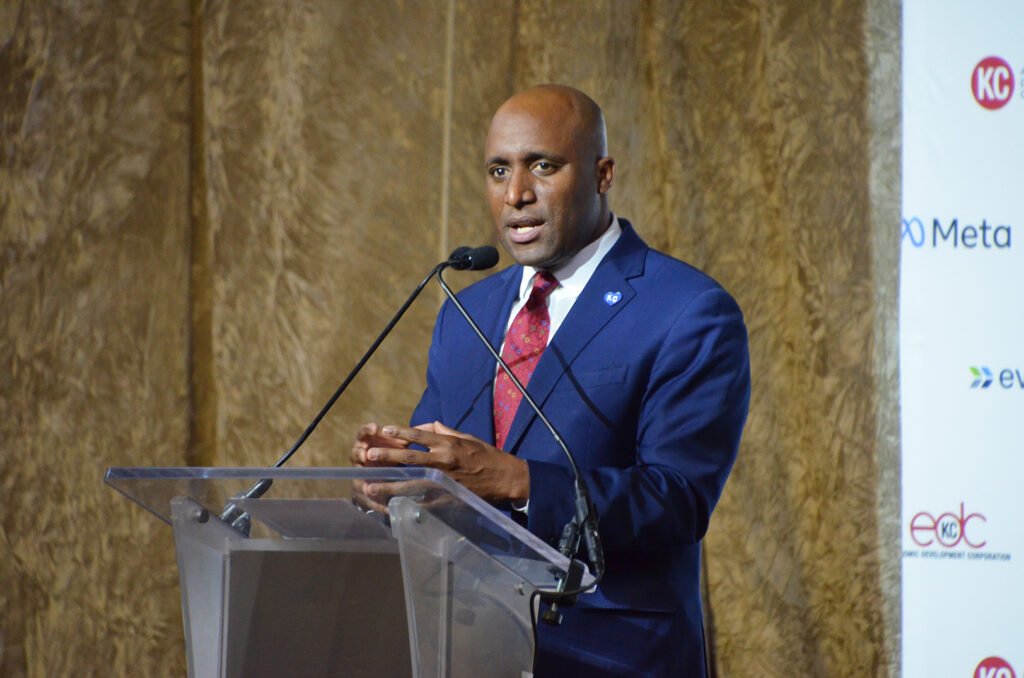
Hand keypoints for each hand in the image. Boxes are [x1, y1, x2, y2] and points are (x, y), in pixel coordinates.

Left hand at [356, 421, 529, 504]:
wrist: (505, 478)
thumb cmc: (486, 455)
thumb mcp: (466, 437)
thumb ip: (443, 431)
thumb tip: (424, 426)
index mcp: (448, 444)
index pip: (420, 435)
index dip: (401, 432)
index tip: (384, 430)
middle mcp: (444, 461)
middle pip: (410, 458)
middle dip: (388, 457)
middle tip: (369, 456)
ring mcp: (444, 481)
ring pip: (411, 482)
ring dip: (389, 484)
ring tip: (370, 484)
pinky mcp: (447, 497)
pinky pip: (423, 501)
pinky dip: (406, 503)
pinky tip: (391, 504)